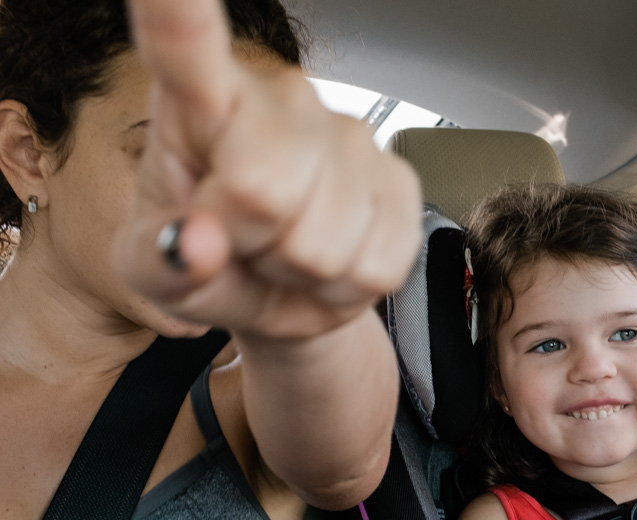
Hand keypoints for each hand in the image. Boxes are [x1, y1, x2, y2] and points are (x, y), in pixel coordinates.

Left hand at [114, 0, 421, 339]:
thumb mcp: (152, 271)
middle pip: (262, 188)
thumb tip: (199, 244)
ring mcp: (352, 137)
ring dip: (298, 272)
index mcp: (200, 102)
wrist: (281, 290)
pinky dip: (343, 289)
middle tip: (244, 244)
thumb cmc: (209, 261)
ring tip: (284, 256)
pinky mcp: (401, 183)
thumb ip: (157, 262)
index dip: (178, 13)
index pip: (185, 48)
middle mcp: (284, 101)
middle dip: (250, 242)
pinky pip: (373, 266)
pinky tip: (329, 265)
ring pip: (322, 242)